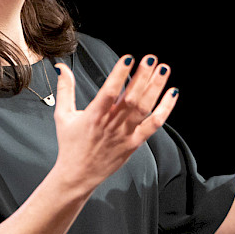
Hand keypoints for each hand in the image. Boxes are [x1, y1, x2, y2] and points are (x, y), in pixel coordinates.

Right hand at [51, 55, 178, 190]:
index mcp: (94, 116)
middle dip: (142, 76)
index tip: (128, 59)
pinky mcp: (135, 143)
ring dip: (155, 88)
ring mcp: (125, 134)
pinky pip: (154, 125)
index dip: (119, 74)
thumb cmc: (71, 145)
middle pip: (131, 97)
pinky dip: (165, 109)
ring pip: (144, 108)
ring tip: (163, 70)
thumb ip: (65, 89)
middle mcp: (111, 124)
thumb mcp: (62, 115)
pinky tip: (172, 94)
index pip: (109, 92)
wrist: (78, 175)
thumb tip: (62, 67)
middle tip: (151, 58)